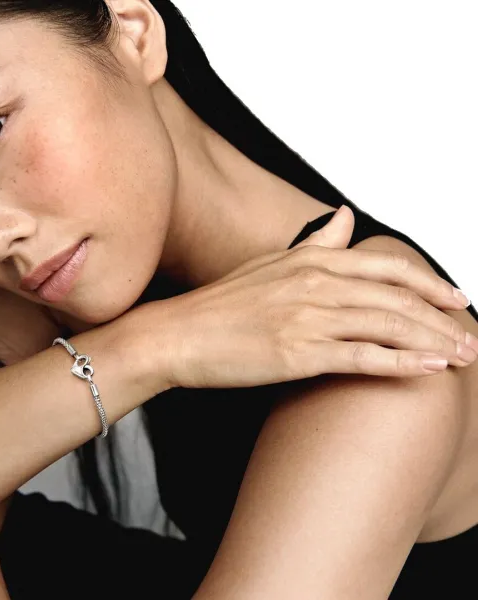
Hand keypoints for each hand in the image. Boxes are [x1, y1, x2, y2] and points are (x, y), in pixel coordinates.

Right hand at [150, 206, 474, 387]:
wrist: (178, 334)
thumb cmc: (220, 305)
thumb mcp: (271, 264)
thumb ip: (315, 243)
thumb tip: (345, 217)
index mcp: (309, 261)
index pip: (385, 267)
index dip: (427, 283)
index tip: (454, 299)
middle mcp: (314, 283)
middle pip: (395, 298)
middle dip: (440, 317)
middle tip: (471, 336)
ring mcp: (306, 317)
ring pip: (386, 325)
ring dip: (433, 341)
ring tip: (463, 355)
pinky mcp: (296, 353)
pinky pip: (361, 356)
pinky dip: (401, 362)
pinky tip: (431, 368)